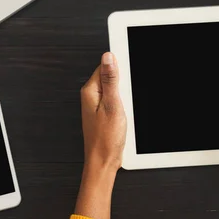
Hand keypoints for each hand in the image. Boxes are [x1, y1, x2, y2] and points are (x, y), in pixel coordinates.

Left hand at [80, 52, 126, 172]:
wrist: (103, 161)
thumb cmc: (105, 139)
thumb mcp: (112, 105)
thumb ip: (110, 80)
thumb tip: (108, 57)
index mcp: (90, 91)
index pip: (105, 66)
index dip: (120, 68)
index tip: (128, 77)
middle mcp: (91, 97)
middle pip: (111, 78)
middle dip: (124, 84)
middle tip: (127, 98)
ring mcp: (97, 106)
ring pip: (115, 91)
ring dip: (125, 96)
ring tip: (126, 109)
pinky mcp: (104, 114)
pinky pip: (116, 102)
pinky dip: (124, 105)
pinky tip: (127, 114)